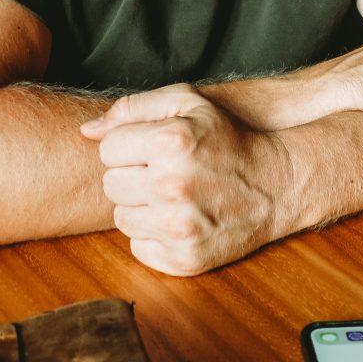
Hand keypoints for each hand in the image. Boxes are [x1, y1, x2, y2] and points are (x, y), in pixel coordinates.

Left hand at [80, 84, 289, 275]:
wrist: (276, 185)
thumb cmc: (227, 139)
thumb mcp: (189, 103)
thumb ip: (133, 107)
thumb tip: (87, 130)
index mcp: (171, 141)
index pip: (108, 149)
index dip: (128, 146)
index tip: (152, 148)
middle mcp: (173, 185)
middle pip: (110, 185)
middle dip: (132, 176)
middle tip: (162, 171)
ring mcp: (179, 227)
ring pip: (121, 218)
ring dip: (141, 207)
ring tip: (171, 195)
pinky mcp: (185, 259)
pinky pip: (139, 247)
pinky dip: (153, 235)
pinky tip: (179, 218)